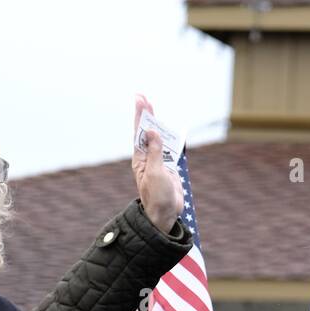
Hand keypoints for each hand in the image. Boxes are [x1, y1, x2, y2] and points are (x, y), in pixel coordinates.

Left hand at [131, 95, 183, 234]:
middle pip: (146, 132)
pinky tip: (167, 129)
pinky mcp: (169, 167)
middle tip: (143, 97)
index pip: (139, 133)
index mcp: (141, 159)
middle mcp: (148, 157)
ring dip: (157, 124)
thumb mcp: (155, 172)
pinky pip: (169, 149)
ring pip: (158, 139)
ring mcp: (158, 161)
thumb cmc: (157, 196)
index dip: (141, 116)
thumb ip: (155, 151)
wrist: (166, 213)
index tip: (141, 100)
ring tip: (151, 107)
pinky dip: (169, 138)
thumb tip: (151, 131)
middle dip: (146, 115)